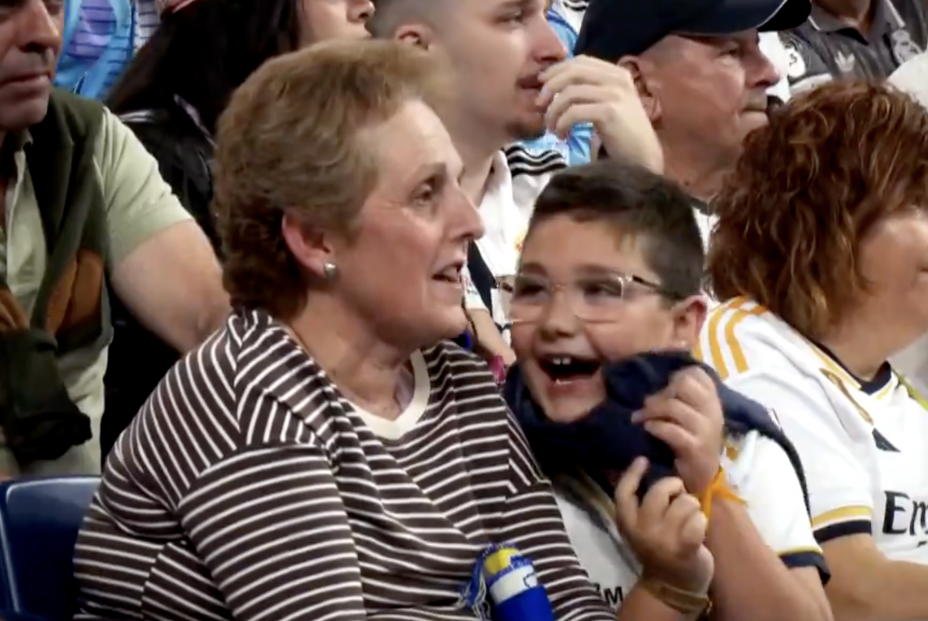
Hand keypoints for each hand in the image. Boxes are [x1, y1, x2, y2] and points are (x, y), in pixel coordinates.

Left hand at [538, 56, 662, 171]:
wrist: (643, 158)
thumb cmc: (622, 134)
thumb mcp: (608, 104)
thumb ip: (590, 91)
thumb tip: (555, 85)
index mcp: (616, 73)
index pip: (580, 61)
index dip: (557, 70)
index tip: (542, 85)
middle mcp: (617, 78)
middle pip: (573, 72)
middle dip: (550, 87)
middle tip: (539, 105)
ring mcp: (615, 94)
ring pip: (570, 92)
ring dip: (554, 111)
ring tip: (550, 127)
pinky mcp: (610, 112)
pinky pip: (574, 111)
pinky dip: (562, 123)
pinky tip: (561, 135)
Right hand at [615, 458, 713, 593]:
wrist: (674, 586)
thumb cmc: (660, 548)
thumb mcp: (642, 527)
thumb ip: (642, 503)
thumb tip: (645, 466)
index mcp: (628, 524)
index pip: (623, 492)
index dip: (632, 473)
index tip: (643, 459)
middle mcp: (642, 531)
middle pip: (659, 492)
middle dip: (675, 487)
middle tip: (679, 495)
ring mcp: (663, 541)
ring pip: (684, 502)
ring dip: (692, 505)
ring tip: (690, 515)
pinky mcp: (685, 548)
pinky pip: (698, 519)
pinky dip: (702, 521)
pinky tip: (699, 529)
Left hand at [631, 367, 723, 494]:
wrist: (703, 477)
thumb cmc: (692, 441)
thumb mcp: (691, 414)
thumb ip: (680, 396)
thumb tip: (654, 382)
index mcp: (712, 400)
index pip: (696, 373)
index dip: (675, 377)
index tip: (665, 389)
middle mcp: (713, 411)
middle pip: (685, 383)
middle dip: (662, 391)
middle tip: (649, 404)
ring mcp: (706, 429)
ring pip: (674, 406)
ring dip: (651, 411)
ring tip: (640, 418)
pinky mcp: (696, 447)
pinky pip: (672, 430)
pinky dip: (656, 427)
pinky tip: (648, 429)